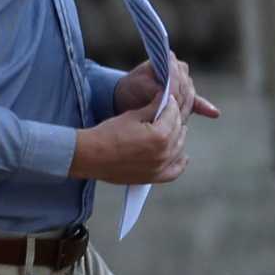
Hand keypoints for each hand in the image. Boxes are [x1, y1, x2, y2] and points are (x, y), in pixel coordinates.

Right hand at [72, 103, 187, 185]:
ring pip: (179, 148)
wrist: (91, 156)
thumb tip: (165, 96)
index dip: (171, 103)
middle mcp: (164, 153)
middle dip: (175, 118)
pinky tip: (182, 155)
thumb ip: (153, 107)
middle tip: (169, 111)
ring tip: (174, 128)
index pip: (173, 114)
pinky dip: (180, 163)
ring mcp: (159, 167)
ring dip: (178, 136)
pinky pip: (174, 171)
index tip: (168, 98)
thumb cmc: (108, 134)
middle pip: (178, 131)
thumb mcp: (132, 116)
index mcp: (160, 135)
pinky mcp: (153, 177)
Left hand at [117, 57, 221, 121]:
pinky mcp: (186, 96)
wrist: (128, 95)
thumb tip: (167, 93)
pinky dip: (204, 107)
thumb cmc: (132, 88)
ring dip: (185, 110)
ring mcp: (185, 82)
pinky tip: (214, 113)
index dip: (173, 92)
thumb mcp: (139, 86)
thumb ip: (153, 87)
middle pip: (186, 89)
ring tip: (179, 122)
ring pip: (190, 98)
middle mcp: (180, 69)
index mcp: (169, 61)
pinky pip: (197, 102)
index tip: (169, 102)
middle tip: (172, 117)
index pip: (178, 79)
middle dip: (180, 104)